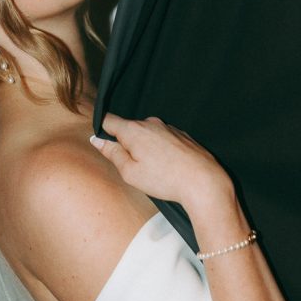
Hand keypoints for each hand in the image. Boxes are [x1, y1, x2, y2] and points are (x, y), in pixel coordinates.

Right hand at [91, 113, 231, 210]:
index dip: (102, 131)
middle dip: (127, 144)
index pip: (108, 120)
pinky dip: (161, 149)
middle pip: (129, 128)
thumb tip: (97, 140)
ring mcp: (168, 127)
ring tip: (155, 170)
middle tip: (134, 167)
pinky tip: (168, 166)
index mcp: (133, 130)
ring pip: (147, 134)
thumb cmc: (164, 179)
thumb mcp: (130, 172)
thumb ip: (112, 153)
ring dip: (145, 148)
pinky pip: (163, 138)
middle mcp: (150, 123)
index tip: (105, 144)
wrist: (202, 181)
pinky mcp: (181, 134)